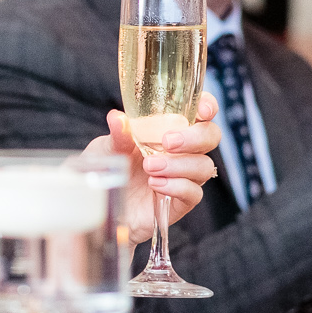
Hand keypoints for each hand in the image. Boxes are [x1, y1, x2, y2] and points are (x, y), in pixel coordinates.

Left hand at [98, 93, 220, 233]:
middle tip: (167, 142)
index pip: (200, 113)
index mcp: (169, 129)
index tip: (202, 111)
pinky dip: (177, 186)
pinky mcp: (180, 203)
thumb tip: (118, 118)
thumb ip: (118, 134)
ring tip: (150, 167)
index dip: (207, 106)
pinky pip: (194, 193)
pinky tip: (155, 184)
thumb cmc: (109, 169)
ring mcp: (184, 177)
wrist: (100, 205)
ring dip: (179, 165)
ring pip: (204, 166)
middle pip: (211, 137)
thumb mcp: (108, 147)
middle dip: (195, 138)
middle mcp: (182, 152)